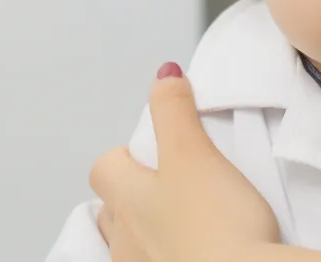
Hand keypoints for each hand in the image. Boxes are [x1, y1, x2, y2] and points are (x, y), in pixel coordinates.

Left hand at [89, 66, 279, 261]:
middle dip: (132, 194)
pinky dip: (166, 255)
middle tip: (170, 185)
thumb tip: (164, 75)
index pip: (104, 167)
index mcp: (127, 199)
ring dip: (147, 231)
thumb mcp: (195, 153)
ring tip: (183, 222)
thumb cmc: (216, 226)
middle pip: (111, 207)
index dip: (126, 155)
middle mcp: (124, 239)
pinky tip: (192, 251)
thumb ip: (175, 111)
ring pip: (128, 243)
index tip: (156, 149)